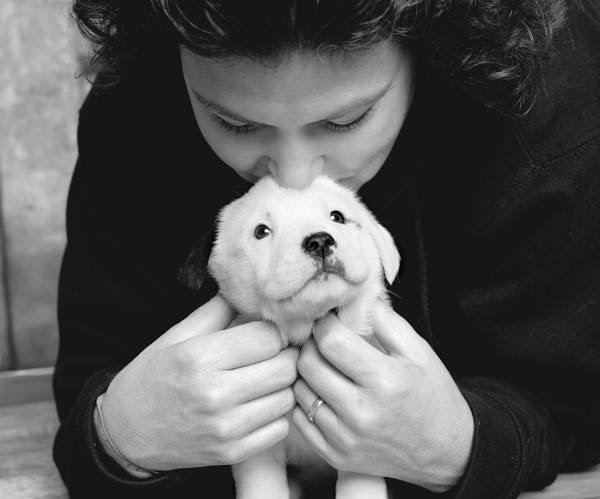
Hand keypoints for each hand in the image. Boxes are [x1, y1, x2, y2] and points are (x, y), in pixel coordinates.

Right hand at [100, 294, 297, 470]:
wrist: (125, 431)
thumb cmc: (153, 376)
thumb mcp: (177, 335)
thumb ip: (218, 310)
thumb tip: (253, 291)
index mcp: (200, 358)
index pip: (268, 338)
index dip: (274, 331)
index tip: (268, 333)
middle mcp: (215, 394)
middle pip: (285, 368)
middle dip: (285, 356)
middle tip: (273, 354)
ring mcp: (225, 428)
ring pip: (287, 398)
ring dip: (282, 386)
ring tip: (264, 378)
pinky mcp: (232, 453)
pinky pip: (279, 428)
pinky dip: (275, 414)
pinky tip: (258, 404)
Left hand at [292, 299, 473, 491]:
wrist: (445, 452)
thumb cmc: (432, 395)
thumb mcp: (420, 352)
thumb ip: (388, 322)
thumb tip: (359, 299)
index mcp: (384, 380)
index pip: (330, 342)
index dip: (324, 324)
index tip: (328, 321)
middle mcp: (361, 413)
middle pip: (308, 365)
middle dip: (309, 345)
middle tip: (322, 342)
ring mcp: (345, 438)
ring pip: (299, 392)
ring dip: (305, 374)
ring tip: (323, 367)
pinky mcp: (336, 456)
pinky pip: (299, 421)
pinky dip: (304, 402)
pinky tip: (321, 392)